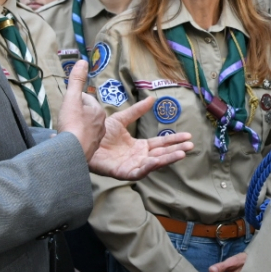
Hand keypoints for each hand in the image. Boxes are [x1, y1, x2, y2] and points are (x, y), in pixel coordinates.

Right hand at [56, 56, 106, 157]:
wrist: (71, 152)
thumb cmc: (72, 124)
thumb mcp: (72, 98)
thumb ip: (76, 80)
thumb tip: (83, 61)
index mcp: (98, 112)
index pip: (86, 100)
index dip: (75, 100)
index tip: (67, 103)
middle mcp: (101, 125)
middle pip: (85, 115)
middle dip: (74, 114)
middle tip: (63, 116)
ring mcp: (95, 140)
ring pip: (83, 128)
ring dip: (73, 127)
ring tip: (62, 129)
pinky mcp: (89, 152)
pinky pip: (80, 141)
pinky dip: (72, 140)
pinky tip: (62, 141)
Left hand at [56, 58, 193, 180]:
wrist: (79, 139)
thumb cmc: (96, 132)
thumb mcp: (120, 119)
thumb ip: (136, 111)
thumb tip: (152, 98)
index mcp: (136, 146)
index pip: (159, 144)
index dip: (173, 140)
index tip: (187, 136)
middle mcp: (136, 157)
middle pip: (161, 154)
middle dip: (176, 150)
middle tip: (190, 145)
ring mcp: (129, 165)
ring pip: (153, 164)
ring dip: (168, 159)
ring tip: (182, 153)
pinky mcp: (121, 173)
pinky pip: (138, 172)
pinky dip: (149, 167)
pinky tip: (158, 160)